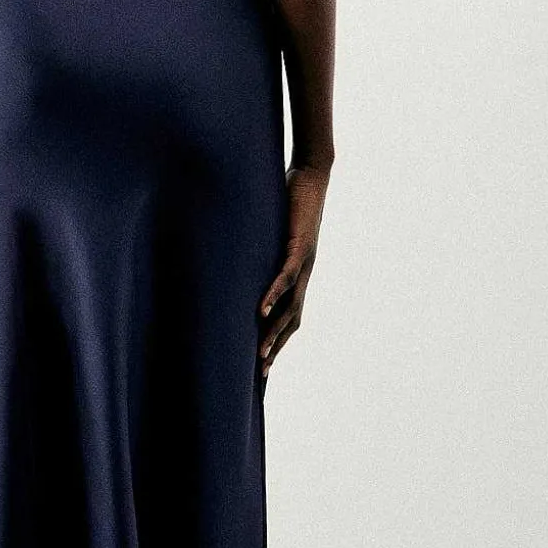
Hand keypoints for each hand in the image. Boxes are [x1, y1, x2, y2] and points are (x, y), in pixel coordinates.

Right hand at [258, 163, 329, 378]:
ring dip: (276, 330)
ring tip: (262, 352)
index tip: (264, 363)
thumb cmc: (288, 202)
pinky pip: (286, 276)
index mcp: (298, 274)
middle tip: (262, 371)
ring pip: (292, 306)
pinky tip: (262, 310)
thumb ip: (259, 248)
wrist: (312, 176)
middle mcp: (304, 274)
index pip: (290, 315)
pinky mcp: (300, 246)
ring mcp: (305, 262)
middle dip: (277, 346)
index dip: (279, 340)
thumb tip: (235, 257)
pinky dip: (275, 294)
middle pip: (293, 320)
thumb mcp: (270, 233)